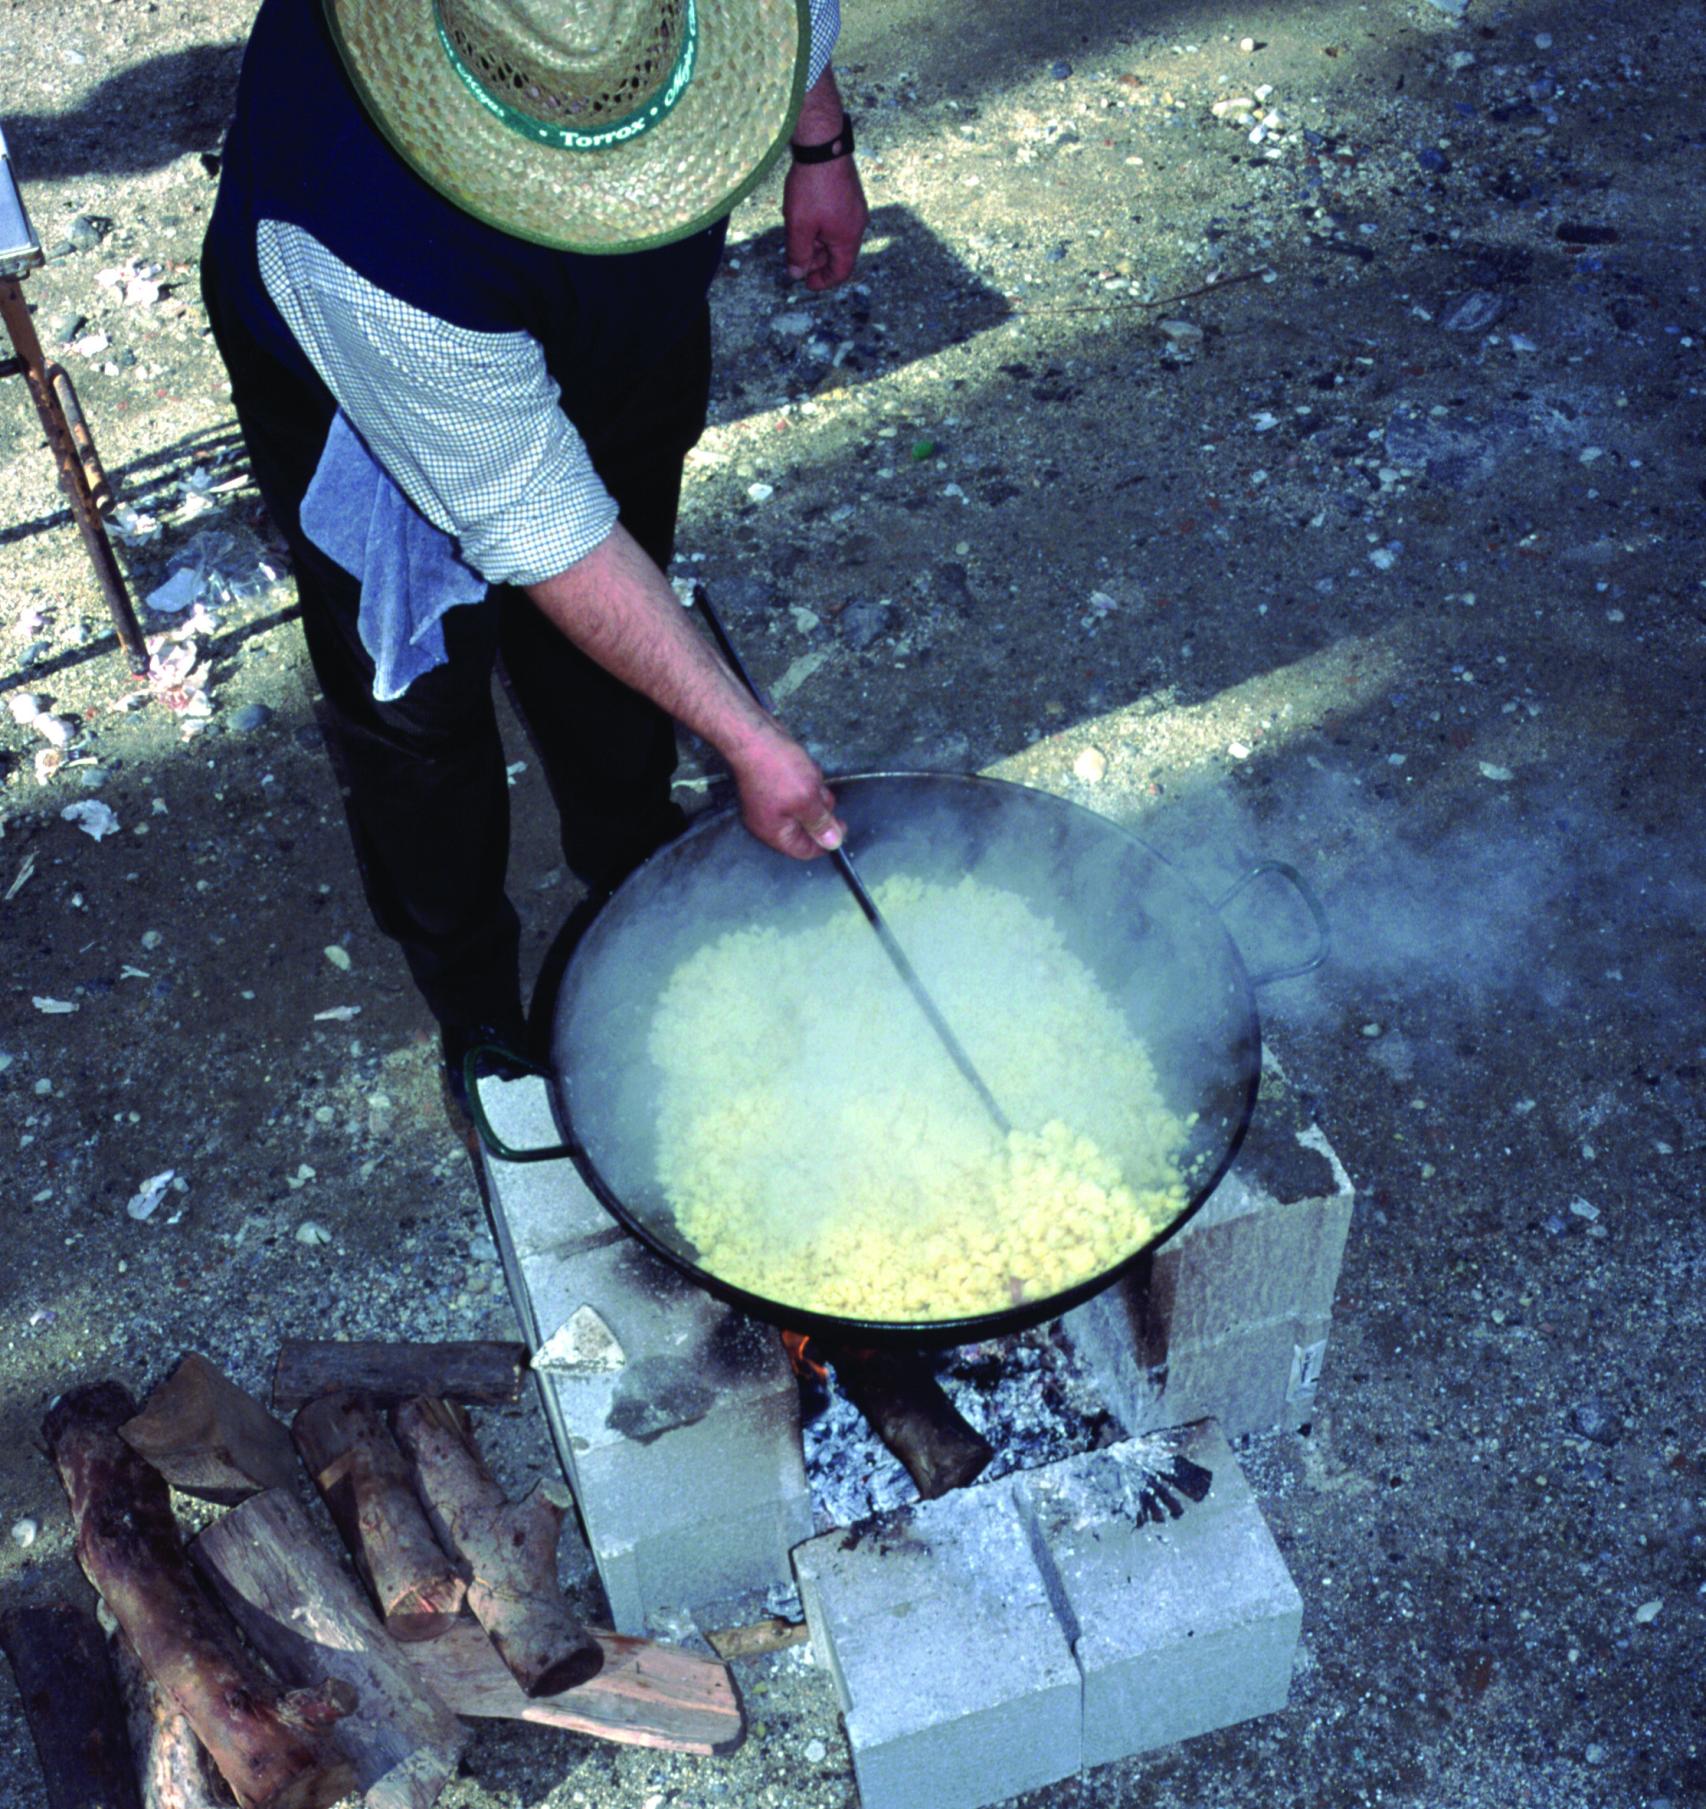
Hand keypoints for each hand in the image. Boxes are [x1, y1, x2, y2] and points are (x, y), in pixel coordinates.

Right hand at [728, 725, 845, 859]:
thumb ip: (820, 824)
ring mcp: (769, 803)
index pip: (804, 851)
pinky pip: (797, 789)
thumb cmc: (778, 768)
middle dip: (819, 808)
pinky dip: (806, 779)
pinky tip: (804, 766)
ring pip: (804, 805)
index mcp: (774, 832)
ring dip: (813, 790)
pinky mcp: (772, 785)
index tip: (842, 825)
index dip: (825, 841)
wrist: (754, 735)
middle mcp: (768, 821)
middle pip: (806, 827)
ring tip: (809, 774)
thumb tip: (833, 844)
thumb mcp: (807, 800)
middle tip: (819, 791)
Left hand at [782, 152, 867, 290]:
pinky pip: (837, 219)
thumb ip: (798, 254)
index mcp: (848, 238)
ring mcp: (856, 207)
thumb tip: (797, 274)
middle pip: (839, 254)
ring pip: (836, 235)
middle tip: (797, 261)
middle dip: (817, 261)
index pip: (841, 271)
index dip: (823, 281)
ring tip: (797, 236)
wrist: (823, 144)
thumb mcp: (799, 226)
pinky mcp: (850, 193)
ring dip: (818, 242)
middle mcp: (857, 224)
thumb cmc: (812, 187)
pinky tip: (805, 216)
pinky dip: (822, 226)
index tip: (806, 283)